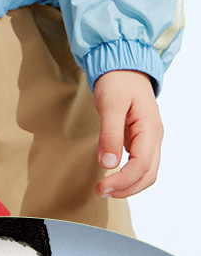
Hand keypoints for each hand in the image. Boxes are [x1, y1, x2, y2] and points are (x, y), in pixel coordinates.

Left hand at [93, 69, 162, 197]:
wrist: (123, 64)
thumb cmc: (117, 80)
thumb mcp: (110, 103)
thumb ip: (110, 133)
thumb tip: (108, 163)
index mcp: (150, 128)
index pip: (142, 165)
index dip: (123, 181)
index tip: (103, 187)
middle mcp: (154, 136)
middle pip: (148, 174)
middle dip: (127, 188)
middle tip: (101, 192)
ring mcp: (149, 138)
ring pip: (146, 171)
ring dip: (129, 184)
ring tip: (106, 188)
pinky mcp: (141, 138)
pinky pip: (140, 162)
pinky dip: (128, 174)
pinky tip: (113, 175)